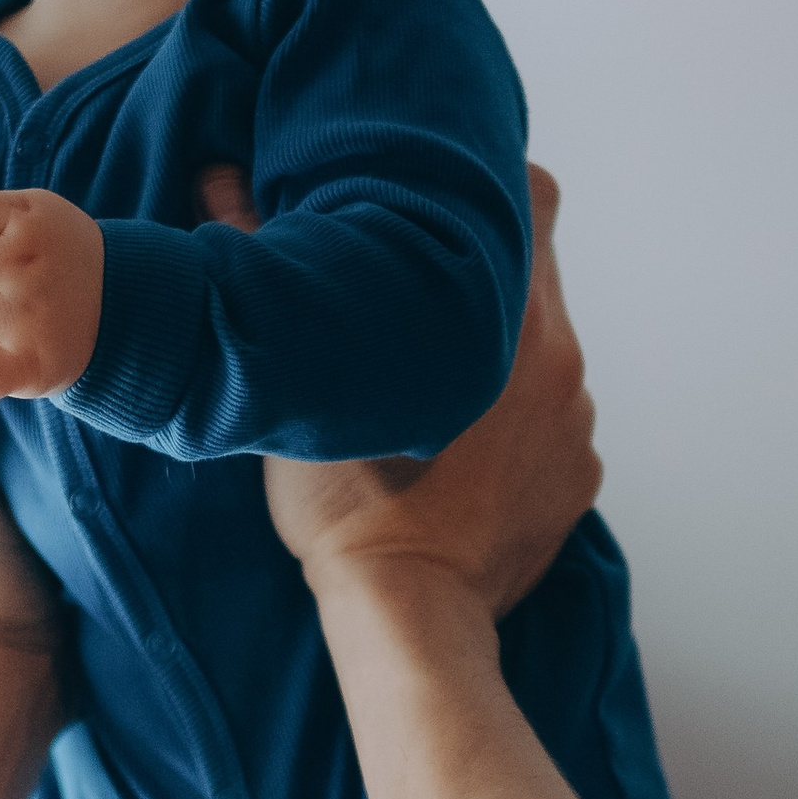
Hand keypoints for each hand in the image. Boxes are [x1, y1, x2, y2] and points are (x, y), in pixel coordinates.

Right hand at [253, 165, 600, 618]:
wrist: (408, 617)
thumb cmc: (350, 506)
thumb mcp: (302, 382)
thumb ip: (265, 268)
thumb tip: (218, 180)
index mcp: (510, 320)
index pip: (535, 199)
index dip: (499, 187)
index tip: (453, 201)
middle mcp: (561, 362)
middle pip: (537, 280)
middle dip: (484, 283)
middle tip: (419, 304)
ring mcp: (577, 427)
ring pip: (544, 358)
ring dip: (502, 363)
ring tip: (438, 398)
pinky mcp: (580, 481)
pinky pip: (554, 429)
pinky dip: (519, 432)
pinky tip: (466, 461)